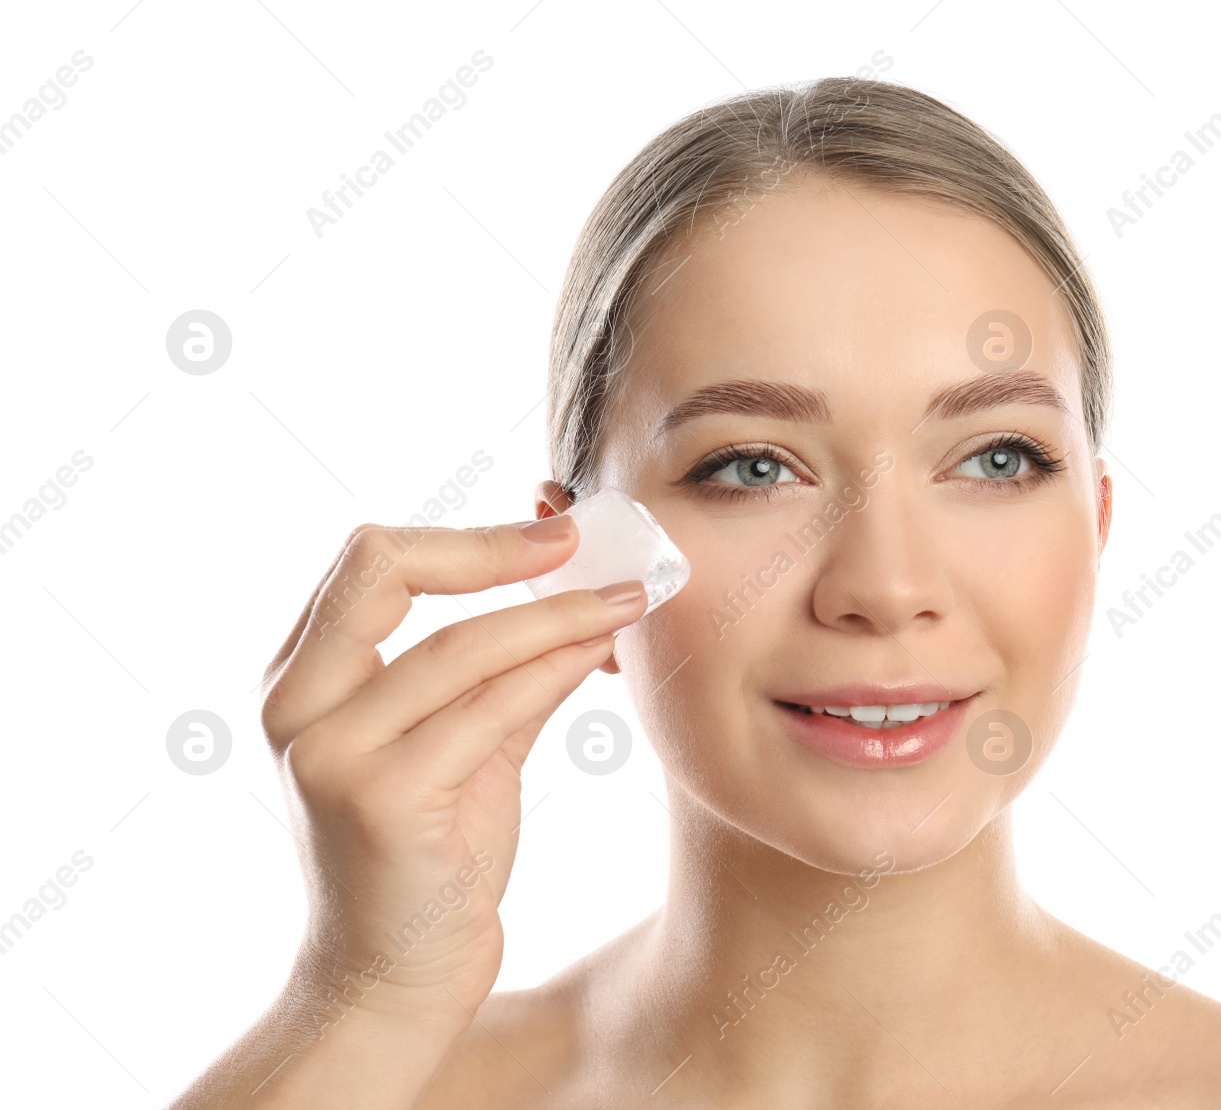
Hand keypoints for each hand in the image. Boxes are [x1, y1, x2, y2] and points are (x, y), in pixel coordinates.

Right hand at [257, 517, 646, 1029]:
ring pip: (460, 646)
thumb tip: (578, 597)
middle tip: (581, 543)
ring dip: (558, 614)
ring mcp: (332, 754)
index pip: (367, 563)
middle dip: (493, 548)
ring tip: (627, 600)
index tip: (551, 536)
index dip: (464, 537)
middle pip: (383, 570)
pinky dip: (554, 669)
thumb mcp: (459, 749)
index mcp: (303, 681)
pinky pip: (489, 709)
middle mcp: (297, 708)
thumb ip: (500, 677)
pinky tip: (600, 654)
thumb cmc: (426, 861)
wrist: (393, 981)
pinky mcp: (384, 800)